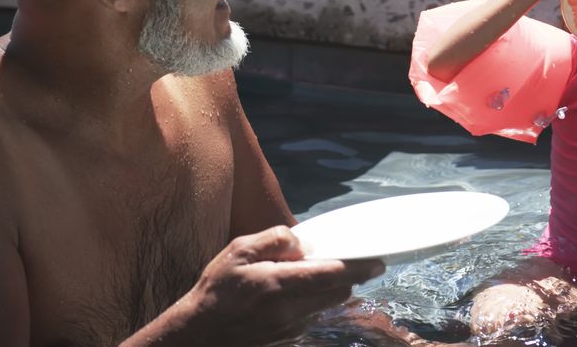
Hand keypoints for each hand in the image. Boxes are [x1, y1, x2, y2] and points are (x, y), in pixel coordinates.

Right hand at [177, 226, 384, 345]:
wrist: (199, 335)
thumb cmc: (217, 290)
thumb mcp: (238, 252)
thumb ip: (274, 240)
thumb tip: (303, 242)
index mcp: (280, 285)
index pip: (332, 275)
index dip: (359, 268)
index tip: (378, 261)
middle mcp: (290, 310)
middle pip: (338, 293)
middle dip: (349, 278)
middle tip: (351, 262)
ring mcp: (291, 328)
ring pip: (326, 305)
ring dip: (328, 290)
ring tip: (309, 275)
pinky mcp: (288, 338)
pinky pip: (311, 316)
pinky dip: (310, 302)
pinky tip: (291, 294)